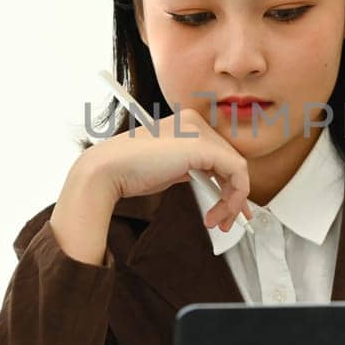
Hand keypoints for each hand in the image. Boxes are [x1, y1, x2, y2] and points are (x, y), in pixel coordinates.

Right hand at [49, 107, 254, 265]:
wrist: (107, 171)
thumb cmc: (130, 172)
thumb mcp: (169, 169)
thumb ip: (191, 169)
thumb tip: (213, 183)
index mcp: (186, 123)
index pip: (219, 153)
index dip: (230, 182)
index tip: (231, 209)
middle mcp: (195, 122)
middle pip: (229, 160)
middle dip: (235, 196)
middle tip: (230, 222)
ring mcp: (199, 131)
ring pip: (236, 168)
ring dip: (233, 201)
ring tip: (219, 222)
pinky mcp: (202, 145)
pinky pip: (236, 171)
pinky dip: (235, 196)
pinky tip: (218, 214)